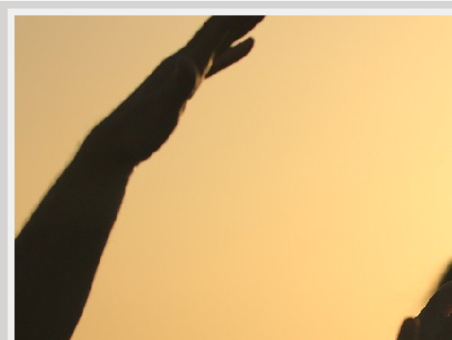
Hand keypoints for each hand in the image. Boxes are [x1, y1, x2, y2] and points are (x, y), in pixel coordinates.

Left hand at [81, 16, 262, 168]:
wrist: (117, 143)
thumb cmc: (139, 130)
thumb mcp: (162, 108)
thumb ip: (177, 84)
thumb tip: (187, 62)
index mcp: (180, 63)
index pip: (212, 34)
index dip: (233, 18)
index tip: (256, 6)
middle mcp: (183, 61)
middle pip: (217, 31)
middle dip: (240, 17)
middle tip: (263, 6)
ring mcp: (183, 71)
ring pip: (218, 42)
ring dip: (238, 28)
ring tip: (257, 16)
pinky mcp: (185, 83)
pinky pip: (215, 61)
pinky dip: (231, 52)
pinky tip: (243, 48)